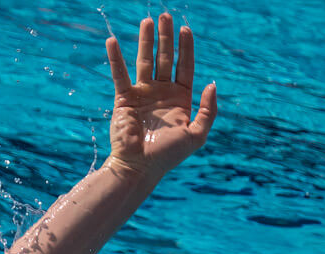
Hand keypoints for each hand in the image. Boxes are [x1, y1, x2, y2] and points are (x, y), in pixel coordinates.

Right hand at [104, 13, 216, 180]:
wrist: (138, 167)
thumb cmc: (167, 156)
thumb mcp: (197, 135)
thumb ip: (208, 110)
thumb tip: (212, 83)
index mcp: (180, 99)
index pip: (185, 66)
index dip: (185, 47)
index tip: (185, 29)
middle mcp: (161, 93)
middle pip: (165, 58)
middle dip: (165, 37)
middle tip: (164, 16)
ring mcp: (142, 95)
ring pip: (144, 62)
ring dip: (145, 41)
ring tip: (147, 20)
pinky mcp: (123, 100)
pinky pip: (119, 75)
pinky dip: (116, 59)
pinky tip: (112, 42)